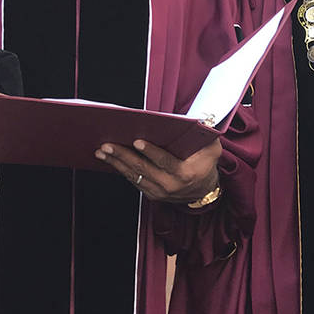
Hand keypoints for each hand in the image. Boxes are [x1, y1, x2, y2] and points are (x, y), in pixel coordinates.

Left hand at [96, 137, 221, 203]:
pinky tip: (108, 159)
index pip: (165, 161)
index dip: (151, 151)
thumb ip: (205, 134)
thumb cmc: (206, 163)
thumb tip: (196, 119)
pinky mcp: (151, 195)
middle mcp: (170, 185)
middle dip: (123, 155)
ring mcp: (159, 192)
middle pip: (143, 169)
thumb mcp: (212, 148)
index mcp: (185, 173)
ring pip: (134, 176)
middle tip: (107, 144)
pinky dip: (120, 169)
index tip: (137, 141)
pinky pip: (133, 181)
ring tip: (101, 151)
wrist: (205, 191)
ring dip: (116, 163)